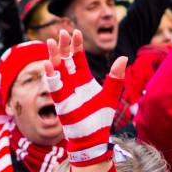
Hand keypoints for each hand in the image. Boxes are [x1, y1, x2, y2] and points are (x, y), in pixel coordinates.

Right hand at [43, 30, 125, 166]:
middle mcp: (71, 84)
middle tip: (61, 32)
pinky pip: (54, 88)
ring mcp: (65, 93)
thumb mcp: (110, 95)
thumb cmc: (100, 119)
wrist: (94, 139)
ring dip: (53, 57)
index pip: (77, 58)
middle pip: (65, 61)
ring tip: (49, 43)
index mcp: (83, 80)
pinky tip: (48, 65)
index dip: (76, 46)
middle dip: (62, 47)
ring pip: (57, 71)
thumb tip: (123, 57)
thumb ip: (115, 77)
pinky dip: (50, 77)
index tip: (76, 32)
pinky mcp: (61, 104)